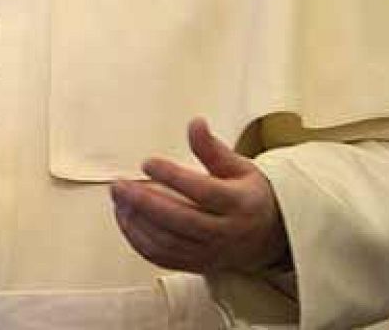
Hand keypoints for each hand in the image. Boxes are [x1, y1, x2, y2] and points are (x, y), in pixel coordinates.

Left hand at [110, 118, 288, 273]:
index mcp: (240, 203)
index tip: (147, 162)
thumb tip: (195, 123)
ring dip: (137, 222)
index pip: (204, 192)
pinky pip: (162, 258)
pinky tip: (125, 219)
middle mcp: (226, 232)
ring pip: (168, 243)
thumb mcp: (239, 167)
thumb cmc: (248, 196)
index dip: (173, 177)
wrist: (269, 238)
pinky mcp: (197, 265)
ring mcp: (211, 252)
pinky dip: (138, 240)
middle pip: (181, 220)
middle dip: (145, 203)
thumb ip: (212, 148)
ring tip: (119, 199)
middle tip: (120, 185)